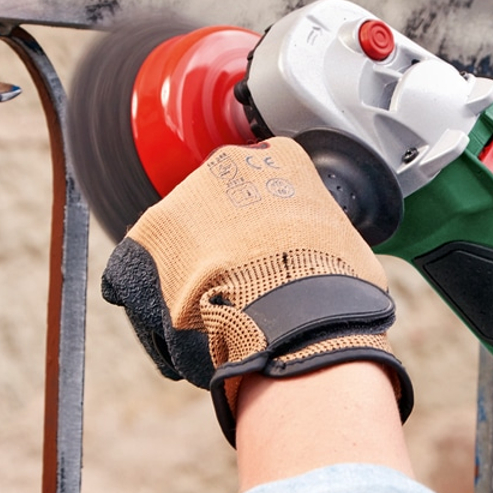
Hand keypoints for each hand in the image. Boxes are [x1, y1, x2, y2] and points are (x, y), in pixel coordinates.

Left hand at [100, 136, 413, 442]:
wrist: (292, 316)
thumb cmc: (332, 287)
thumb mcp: (349, 249)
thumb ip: (327, 242)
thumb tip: (330, 265)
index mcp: (281, 159)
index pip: (266, 184)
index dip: (267, 231)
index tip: (272, 259)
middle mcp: (226, 166)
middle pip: (216, 210)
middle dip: (224, 251)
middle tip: (244, 294)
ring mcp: (182, 198)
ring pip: (181, 245)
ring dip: (192, 281)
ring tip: (218, 321)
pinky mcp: (145, 238)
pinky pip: (144, 278)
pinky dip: (159, 310)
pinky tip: (187, 333)